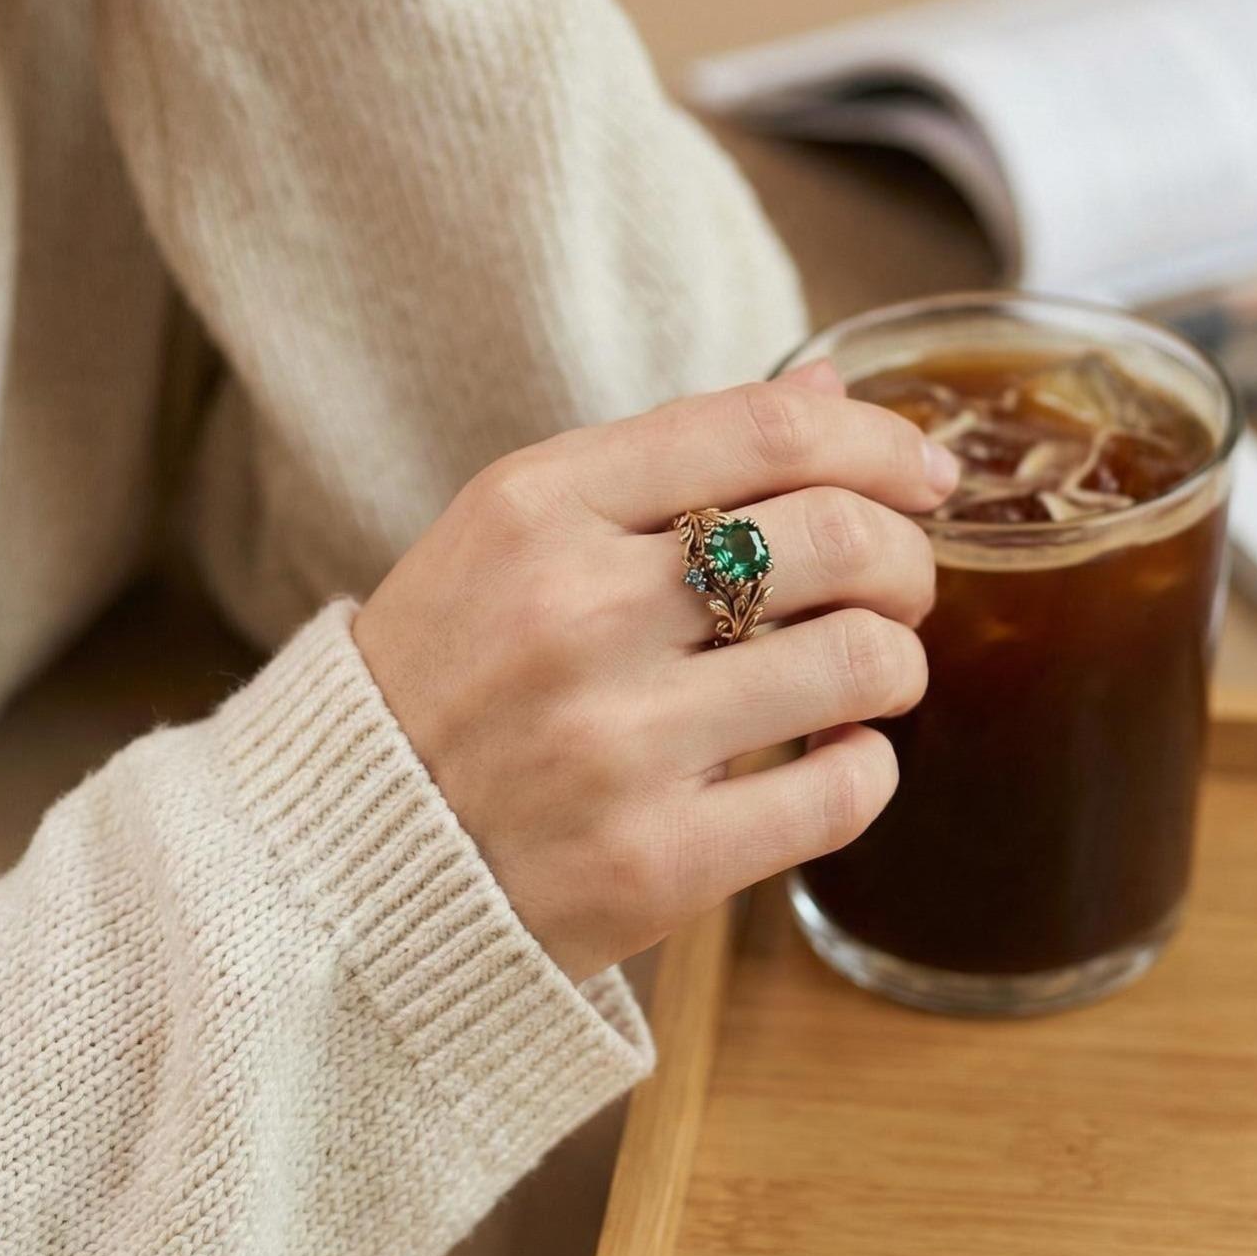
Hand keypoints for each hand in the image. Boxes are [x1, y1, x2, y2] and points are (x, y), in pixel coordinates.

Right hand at [352, 364, 961, 980]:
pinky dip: (869, 766)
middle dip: (905, 555)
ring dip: (898, 662)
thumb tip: (830, 389)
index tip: (922, 471)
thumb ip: (674, 461)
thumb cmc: (448, 679)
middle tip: (901, 586)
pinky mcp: (651, 866)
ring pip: (859, 661)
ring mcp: (612, 744)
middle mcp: (572, 613)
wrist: (334, 865)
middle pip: (835, 535)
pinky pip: (839, 792)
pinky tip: (835, 756)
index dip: (877, 440)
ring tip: (870, 674)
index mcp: (535, 506)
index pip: (765, 429)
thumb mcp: (518, 536)